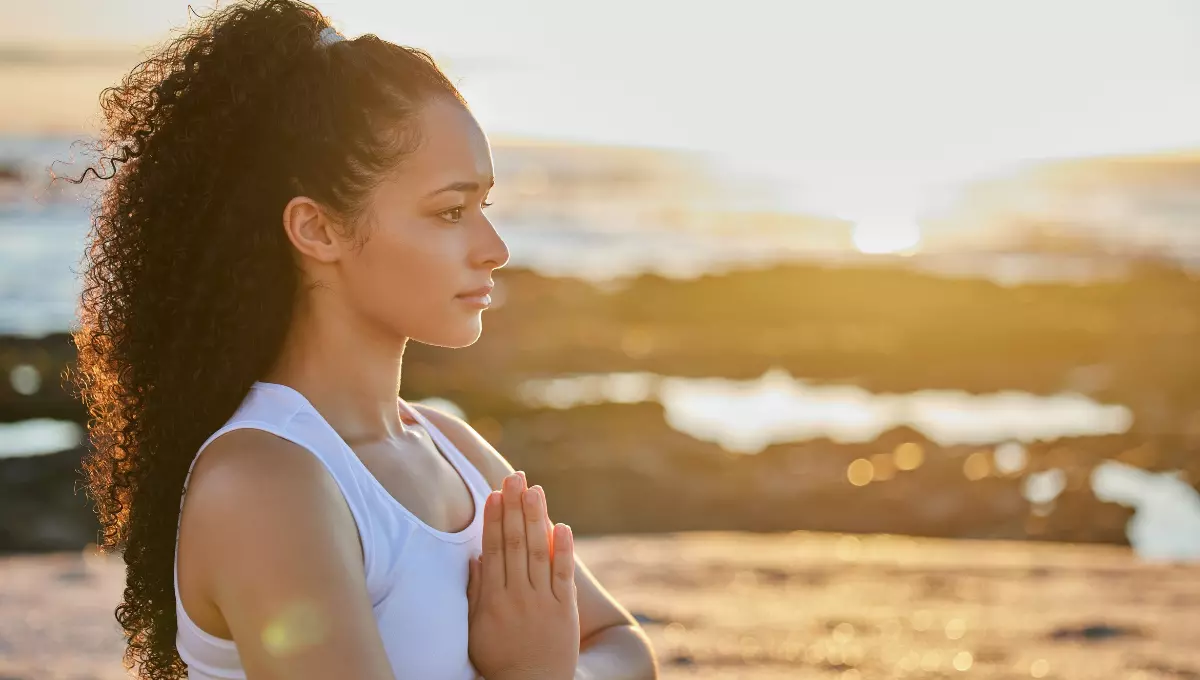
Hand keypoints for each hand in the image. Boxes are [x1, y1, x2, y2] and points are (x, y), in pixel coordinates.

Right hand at [467, 472, 579, 679]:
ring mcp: (542, 600)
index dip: (493, 520)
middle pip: (514, 543)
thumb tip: (477, 557)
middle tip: (515, 478)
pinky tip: (561, 525)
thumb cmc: (498, 658)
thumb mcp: (476, 629)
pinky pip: (564, 573)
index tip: (494, 494)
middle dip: (514, 507)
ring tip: (534, 490)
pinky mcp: (565, 608)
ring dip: (536, 518)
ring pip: (538, 552)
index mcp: (492, 599)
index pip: (493, 550)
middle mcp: (517, 596)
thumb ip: (475, 593)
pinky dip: (563, 549)